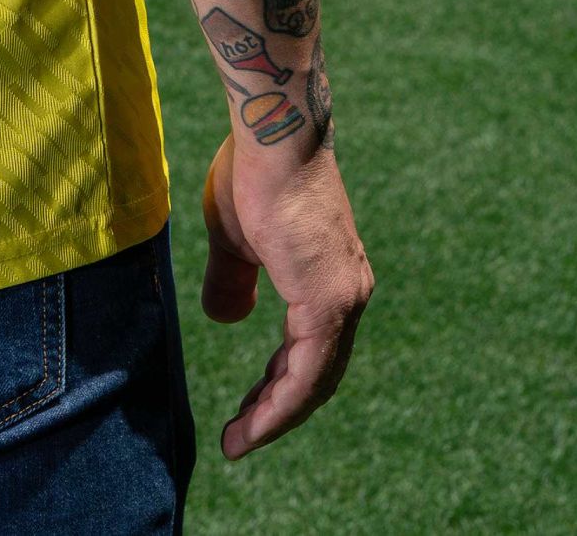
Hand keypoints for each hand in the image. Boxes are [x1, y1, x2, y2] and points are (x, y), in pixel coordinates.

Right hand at [202, 133, 372, 460]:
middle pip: (317, 373)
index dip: (278, 385)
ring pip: (314, 380)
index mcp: (330, 277)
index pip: (310, 349)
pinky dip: (280, 404)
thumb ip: (235, 280)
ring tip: (238, 441)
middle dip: (276, 408)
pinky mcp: (327, 301)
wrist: (272, 135)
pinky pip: (306, 371)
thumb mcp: (236, 237)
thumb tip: (228, 318)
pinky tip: (253, 424)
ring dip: (275, 416)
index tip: (246, 412)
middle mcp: (348, 292)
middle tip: (240, 435)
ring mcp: (343, 298)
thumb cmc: (253, 173)